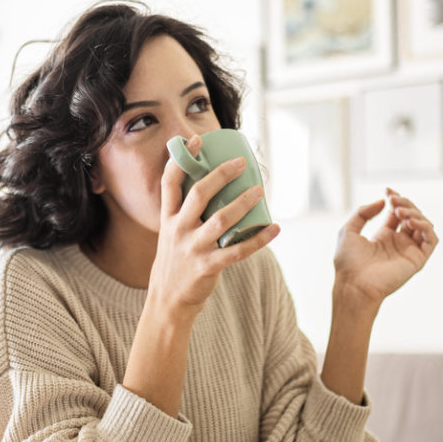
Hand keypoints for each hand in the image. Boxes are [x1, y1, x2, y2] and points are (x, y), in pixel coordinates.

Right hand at [148, 134, 279, 320]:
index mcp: (168, 219)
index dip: (182, 160)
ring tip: (260, 190)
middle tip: (241, 163)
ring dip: (243, 203)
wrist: (168, 300)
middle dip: (220, 175)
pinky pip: (237, 251)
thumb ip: (187, 214)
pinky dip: (258, 239)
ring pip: (221, 220)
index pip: (170, 183)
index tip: (196, 141)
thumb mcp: (171, 234)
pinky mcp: (208, 267)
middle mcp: (178, 230)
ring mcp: (193, 249)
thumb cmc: (176, 261)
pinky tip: (274, 228)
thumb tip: (214, 186)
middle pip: (199, 194)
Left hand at [333, 187, 436, 305]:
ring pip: (424, 226)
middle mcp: (398, 243)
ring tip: (400, 211)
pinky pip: (431, 240)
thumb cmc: (348, 262)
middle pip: (412, 216)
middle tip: (393, 200)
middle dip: (405, 203)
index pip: (397, 213)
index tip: (388, 190)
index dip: (395, 199)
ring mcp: (409, 251)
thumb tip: (382, 201)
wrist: (353, 284)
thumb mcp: (349, 230)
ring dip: (415, 213)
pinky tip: (410, 222)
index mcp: (383, 237)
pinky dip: (426, 227)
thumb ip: (363, 212)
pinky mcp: (417, 260)